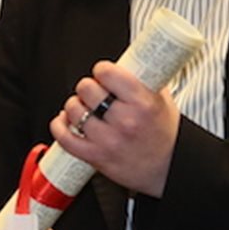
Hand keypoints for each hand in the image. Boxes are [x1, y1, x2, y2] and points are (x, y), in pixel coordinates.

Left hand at [51, 60, 177, 196]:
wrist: (169, 169)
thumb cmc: (165, 135)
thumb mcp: (162, 100)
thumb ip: (144, 80)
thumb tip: (128, 61)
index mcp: (143, 103)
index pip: (108, 73)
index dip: (101, 70)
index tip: (102, 73)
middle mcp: (125, 121)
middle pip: (87, 89)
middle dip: (88, 86)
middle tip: (94, 91)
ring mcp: (108, 140)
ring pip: (74, 111)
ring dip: (74, 105)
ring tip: (82, 106)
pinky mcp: (96, 157)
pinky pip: (66, 139)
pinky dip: (59, 126)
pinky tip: (64, 120)